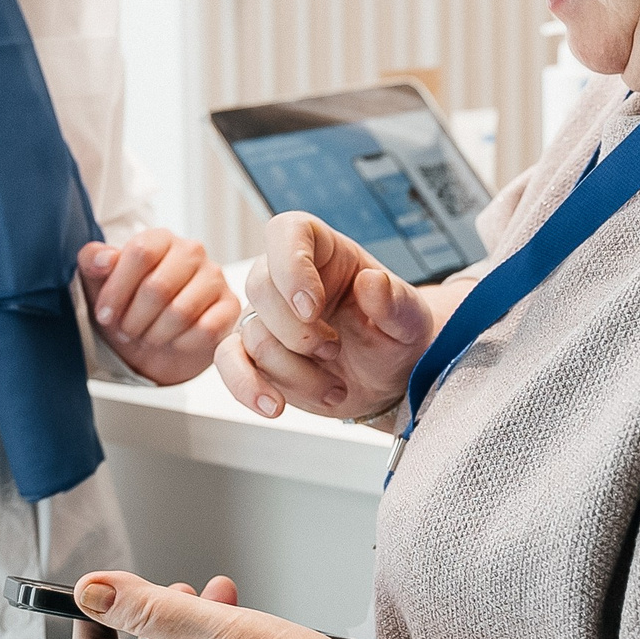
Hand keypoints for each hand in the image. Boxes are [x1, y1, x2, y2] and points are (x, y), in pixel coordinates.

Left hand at [79, 227, 239, 385]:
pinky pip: (205, 330)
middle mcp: (191, 252)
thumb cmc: (128, 305)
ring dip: (155, 334)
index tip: (104, 314)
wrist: (154, 340)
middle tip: (126, 331)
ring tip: (147, 336)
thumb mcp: (99, 282)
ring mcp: (214, 278)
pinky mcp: (229, 306)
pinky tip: (173, 341)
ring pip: (181, 312)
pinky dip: (182, 343)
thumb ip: (92, 261)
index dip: (117, 290)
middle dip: (134, 319)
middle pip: (158, 287)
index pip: (140, 253)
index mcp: (160, 239)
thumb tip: (104, 259)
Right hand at [214, 212, 434, 420]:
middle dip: (298, 332)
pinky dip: (247, 386)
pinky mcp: (253, 354)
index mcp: (323, 250)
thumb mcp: (411, 320)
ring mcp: (264, 316)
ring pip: (251, 335)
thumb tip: (373, 283)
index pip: (286, 233)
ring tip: (334, 389)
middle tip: (334, 350)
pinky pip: (228, 363)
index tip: (312, 306)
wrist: (386, 380)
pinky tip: (273, 405)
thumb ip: (396, 301)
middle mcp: (285, 278)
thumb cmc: (394, 337)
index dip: (291, 266)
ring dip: (294, 371)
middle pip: (260, 286)